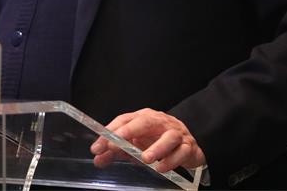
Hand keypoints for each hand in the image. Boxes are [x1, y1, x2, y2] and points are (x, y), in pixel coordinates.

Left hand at [90, 109, 205, 172]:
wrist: (188, 145)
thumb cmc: (158, 141)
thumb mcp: (136, 145)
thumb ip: (118, 151)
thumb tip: (98, 159)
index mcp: (144, 117)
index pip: (124, 120)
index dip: (110, 132)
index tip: (97, 147)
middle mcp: (160, 122)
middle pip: (145, 122)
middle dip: (128, 132)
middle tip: (114, 145)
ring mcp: (176, 133)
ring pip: (168, 137)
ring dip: (156, 147)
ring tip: (145, 158)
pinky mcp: (188, 146)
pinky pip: (181, 152)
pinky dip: (171, 160)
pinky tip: (161, 168)